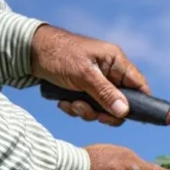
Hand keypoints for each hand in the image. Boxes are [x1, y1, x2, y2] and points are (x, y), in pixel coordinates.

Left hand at [29, 24, 148, 126]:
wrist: (28, 52)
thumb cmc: (58, 55)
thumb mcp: (83, 75)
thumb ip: (105, 93)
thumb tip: (124, 112)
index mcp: (115, 61)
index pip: (139, 85)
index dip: (140, 102)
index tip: (131, 117)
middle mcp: (109, 72)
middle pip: (120, 102)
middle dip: (103, 111)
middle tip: (89, 112)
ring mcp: (96, 81)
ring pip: (102, 107)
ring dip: (86, 111)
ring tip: (70, 104)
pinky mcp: (82, 89)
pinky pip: (87, 106)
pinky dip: (75, 108)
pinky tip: (63, 102)